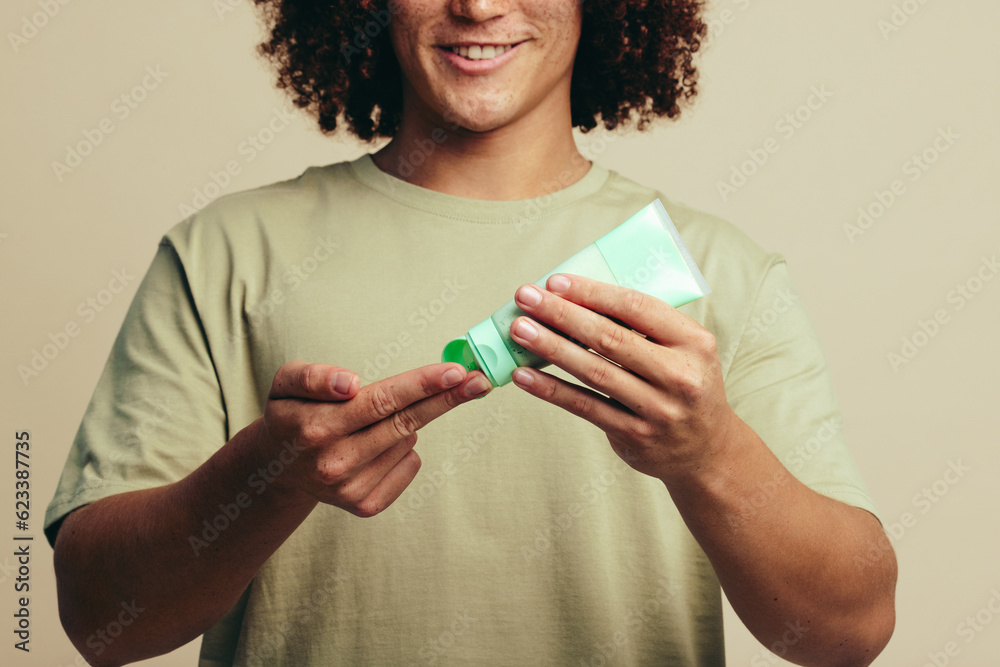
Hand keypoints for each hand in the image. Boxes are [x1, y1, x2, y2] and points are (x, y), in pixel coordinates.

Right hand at [258, 361, 491, 515]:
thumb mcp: (287, 382)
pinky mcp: (365, 506)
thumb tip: (349, 385)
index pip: (381, 401)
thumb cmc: (291, 413)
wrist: (277, 467)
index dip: (421, 385)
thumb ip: (314, 376)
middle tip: (478, 381)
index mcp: (315, 427)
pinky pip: (409, 464)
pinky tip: (374, 446)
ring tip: (368, 422)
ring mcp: (351, 489)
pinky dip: (403, 448)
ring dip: (403, 422)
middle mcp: (334, 463)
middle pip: (405, 422)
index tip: (456, 372)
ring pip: (407, 440)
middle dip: (445, 398)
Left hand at [507, 274, 737, 481]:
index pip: (637, 308)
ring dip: (550, 348)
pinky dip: (551, 389)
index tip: (556, 281)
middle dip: (562, 314)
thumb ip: (644, 326)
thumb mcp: (684, 349)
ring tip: (519, 330)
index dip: (593, 292)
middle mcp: (679, 375)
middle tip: (526, 297)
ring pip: (594, 372)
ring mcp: (657, 409)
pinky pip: (585, 407)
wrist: (707, 450)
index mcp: (694, 342)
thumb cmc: (684, 384)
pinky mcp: (634, 435)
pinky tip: (524, 375)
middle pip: (610, 338)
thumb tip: (579, 296)